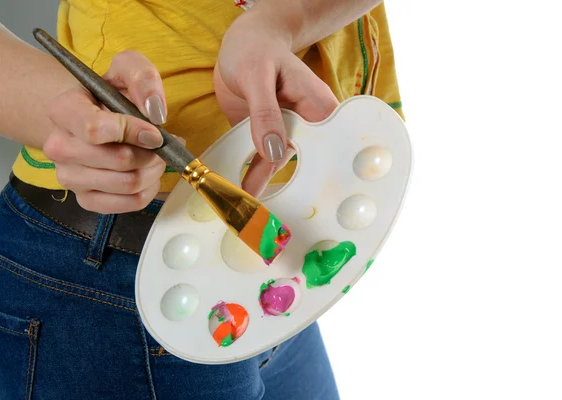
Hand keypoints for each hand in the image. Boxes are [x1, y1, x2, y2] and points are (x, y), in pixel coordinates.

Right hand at [43, 50, 179, 213]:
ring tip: (156, 155)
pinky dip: (149, 189)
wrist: (96, 118)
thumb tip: (155, 111)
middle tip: (161, 144)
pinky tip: (148, 173)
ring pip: (128, 183)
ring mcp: (69, 177)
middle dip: (152, 153)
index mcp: (62, 110)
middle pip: (119, 161)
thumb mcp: (128, 69)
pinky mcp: (87, 199)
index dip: (133, 131)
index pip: (95, 129)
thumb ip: (142, 78)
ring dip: (154, 170)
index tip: (154, 131)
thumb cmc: (112, 94)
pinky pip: (130, 203)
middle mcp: (58, 147)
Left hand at [214, 10, 338, 196]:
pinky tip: (240, 191)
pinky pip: (261, 160)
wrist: (242, 44)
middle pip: (305, 162)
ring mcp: (287, 132)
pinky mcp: (267, 137)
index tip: (308, 198)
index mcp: (317, 106)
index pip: (326, 144)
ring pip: (279, 165)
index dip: (320, 172)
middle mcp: (306, 124)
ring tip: (247, 207)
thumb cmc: (255, 49)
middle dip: (292, 188)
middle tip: (273, 212)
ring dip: (263, 184)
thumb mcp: (256, 75)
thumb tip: (273, 150)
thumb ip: (264, 112)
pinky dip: (250, 175)